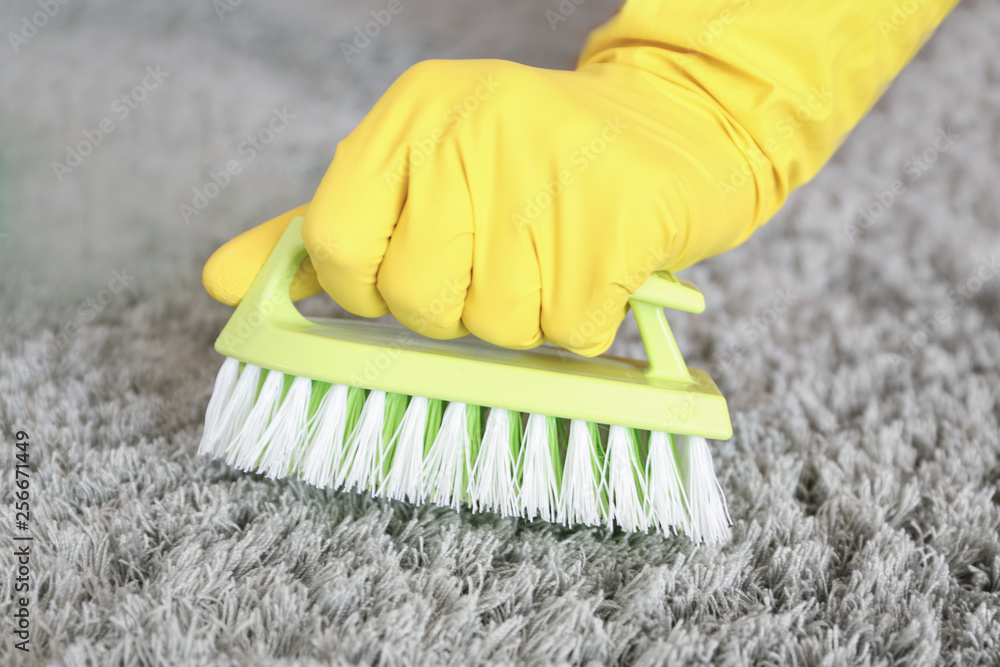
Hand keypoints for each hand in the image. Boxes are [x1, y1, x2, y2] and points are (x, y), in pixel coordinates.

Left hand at [204, 57, 756, 355]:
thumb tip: (219, 283)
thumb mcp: (421, 174)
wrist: (674, 125)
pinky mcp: (620, 216)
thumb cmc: (536, 164)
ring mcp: (549, 169)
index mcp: (413, 116)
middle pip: (421, 301)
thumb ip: (321, 230)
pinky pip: (571, 331)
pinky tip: (599, 264)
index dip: (373, 289)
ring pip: (500, 326)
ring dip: (529, 315)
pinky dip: (586, 319)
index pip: (340, 246)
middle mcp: (472, 129)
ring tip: (557, 253)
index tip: (415, 277)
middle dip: (461, 309)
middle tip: (502, 260)